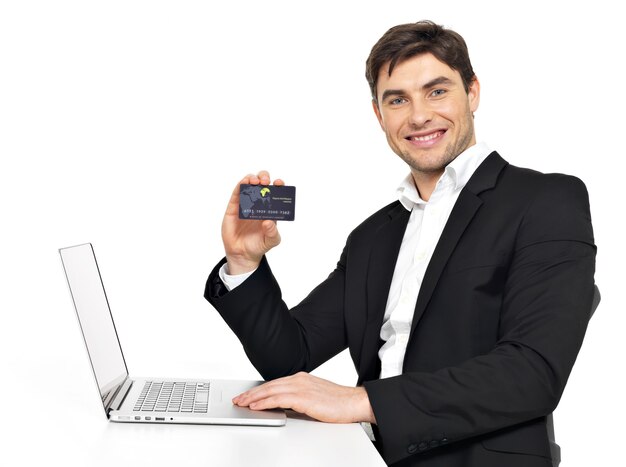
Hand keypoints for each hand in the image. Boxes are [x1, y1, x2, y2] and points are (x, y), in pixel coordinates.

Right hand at [222, 171, 284, 274]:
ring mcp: (246, 204)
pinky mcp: (234, 207)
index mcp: (270, 208)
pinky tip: (244, 182)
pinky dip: (240, 185)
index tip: (279, 183)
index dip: (278, 185)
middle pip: (262, 183)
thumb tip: (268, 221)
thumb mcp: (271, 241)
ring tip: (256, 182)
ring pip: (249, 184)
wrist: (243, 254)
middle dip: (264, 177)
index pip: (275, 192)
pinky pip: (237, 193)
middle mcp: (258, 203)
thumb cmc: (259, 245)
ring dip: (252, 178)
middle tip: (265, 182)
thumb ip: (273, 232)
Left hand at [232, 372, 376, 423]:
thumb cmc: (338, 402)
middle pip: (269, 385)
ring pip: (270, 390)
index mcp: (301, 378)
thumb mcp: (314, 397)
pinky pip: (278, 399)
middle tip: (238, 399)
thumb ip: (298, 398)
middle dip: (251, 393)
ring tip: (242, 403)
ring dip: (253, 397)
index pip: (274, 383)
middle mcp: (299, 379)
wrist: (354, 402)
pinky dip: (264, 402)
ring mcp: (300, 387)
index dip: (258, 389)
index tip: (247, 395)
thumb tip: (283, 406)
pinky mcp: (303, 397)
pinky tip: (256, 406)